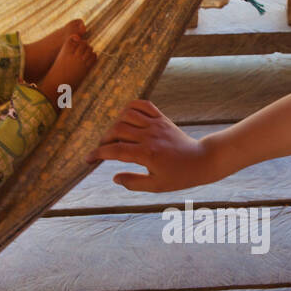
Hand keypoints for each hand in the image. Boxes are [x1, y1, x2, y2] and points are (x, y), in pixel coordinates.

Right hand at [85, 99, 218, 191]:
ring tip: (114, 135)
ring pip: (126, 115)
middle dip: (104, 139)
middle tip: (102, 149)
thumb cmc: (179, 176)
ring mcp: (156, 124)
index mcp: (147, 154)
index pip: (115, 151)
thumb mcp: (156, 186)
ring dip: (115, 123)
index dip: (98, 154)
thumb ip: (134, 183)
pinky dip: (130, 107)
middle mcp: (150, 136)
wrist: (201, 160)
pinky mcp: (161, 118)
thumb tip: (114, 178)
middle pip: (117, 130)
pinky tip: (126, 117)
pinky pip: (142, 105)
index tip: (88, 159)